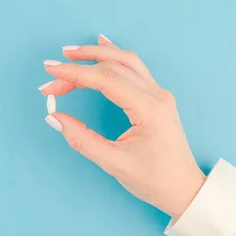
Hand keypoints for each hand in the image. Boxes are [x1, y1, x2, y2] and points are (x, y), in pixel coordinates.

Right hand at [39, 35, 205, 218]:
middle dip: (80, 65)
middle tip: (52, 70)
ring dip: (97, 54)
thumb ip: (82, 140)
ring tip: (71, 52)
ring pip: (126, 61)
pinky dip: (115, 56)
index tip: (50, 71)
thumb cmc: (155, 180)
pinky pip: (135, 68)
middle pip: (114, 66)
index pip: (106, 79)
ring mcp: (159, 94)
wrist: (185, 189)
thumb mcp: (114, 164)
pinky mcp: (157, 98)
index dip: (75, 73)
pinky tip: (103, 46)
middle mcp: (156, 95)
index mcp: (148, 109)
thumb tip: (55, 118)